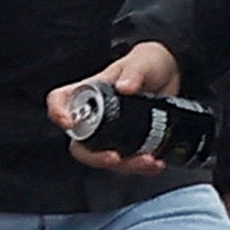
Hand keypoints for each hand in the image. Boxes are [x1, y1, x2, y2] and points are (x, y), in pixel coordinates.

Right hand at [60, 42, 184, 171]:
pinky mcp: (127, 143)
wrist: (171, 77)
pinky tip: (156, 162)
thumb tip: (125, 86)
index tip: (69, 122)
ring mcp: (110, 133)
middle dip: (95, 156)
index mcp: (89, 92)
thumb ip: (134, 72)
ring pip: (105, 157)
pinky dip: (141, 167)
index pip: (60, 100)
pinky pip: (127, 163)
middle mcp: (95, 116)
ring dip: (126, 165)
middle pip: (79, 143)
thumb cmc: (148, 64)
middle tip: (115, 157)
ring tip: (149, 159)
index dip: (58, 112)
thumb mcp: (143, 62)